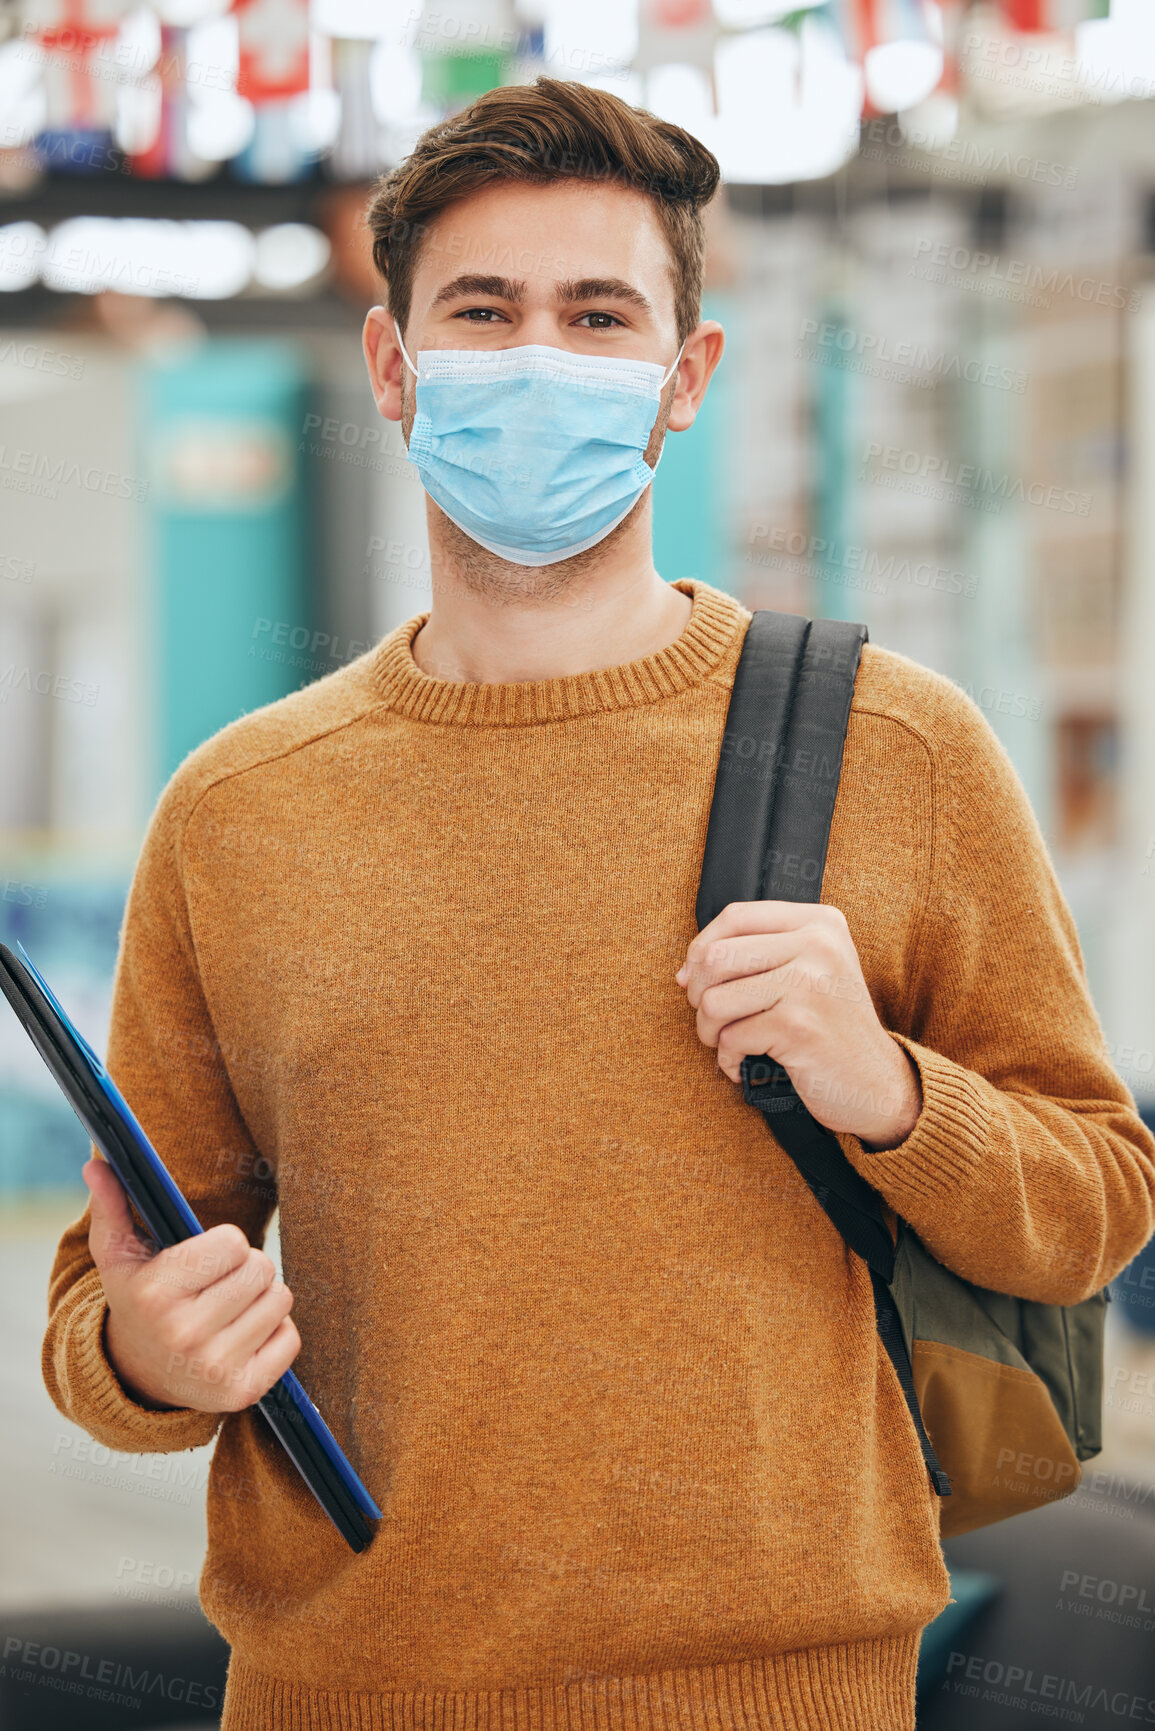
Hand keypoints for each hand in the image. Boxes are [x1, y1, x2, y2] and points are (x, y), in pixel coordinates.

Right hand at [83, 1156, 299, 1413]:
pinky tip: (242, 1337)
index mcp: (155, 1295)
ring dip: (262, 1298)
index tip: (204, 1258)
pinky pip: (291, 1338)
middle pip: (262, 1268)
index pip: (233, 1242)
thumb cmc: (139, 1300)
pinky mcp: (242, 1393)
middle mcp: (183, 1335)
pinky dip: (275, 1333)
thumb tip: (97, 1161)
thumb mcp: (119, 1256)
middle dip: (245, 1268)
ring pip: (281, 1299)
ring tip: (229, 1309)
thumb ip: (113, 1206)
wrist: (138, 1376)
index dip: (224, 1244)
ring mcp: (213, 1369)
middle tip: (218, 1284)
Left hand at [676, 901, 921, 1148]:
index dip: (701, 948)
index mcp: (820, 922)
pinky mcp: (799, 1025)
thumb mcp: (808, 972)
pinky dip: (729, 1061)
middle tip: (713, 1021)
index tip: (694, 980)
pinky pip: (731, 1038)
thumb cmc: (830, 1028)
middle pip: (716, 956)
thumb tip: (686, 971)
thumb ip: (757, 955)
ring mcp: (811, 984)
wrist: (877, 1084)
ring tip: (729, 1045)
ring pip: (715, 1000)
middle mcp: (819, 944)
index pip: (736, 916)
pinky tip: (747, 1067)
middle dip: (699, 996)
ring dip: (709, 1032)